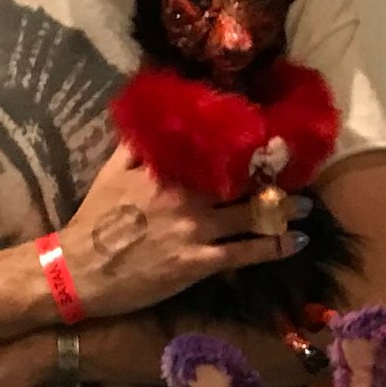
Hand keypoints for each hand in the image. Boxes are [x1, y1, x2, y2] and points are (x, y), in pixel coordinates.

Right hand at [59, 144, 310, 316]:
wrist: (80, 269)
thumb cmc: (94, 220)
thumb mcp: (111, 172)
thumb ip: (137, 145)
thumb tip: (154, 117)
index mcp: (167, 170)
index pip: (215, 153)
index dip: (246, 148)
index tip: (270, 142)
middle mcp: (187, 196)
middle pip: (241, 182)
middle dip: (273, 177)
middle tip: (298, 172)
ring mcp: (195, 230)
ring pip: (251, 214)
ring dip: (283, 210)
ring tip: (305, 207)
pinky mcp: (198, 263)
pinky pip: (245, 252)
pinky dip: (274, 247)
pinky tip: (297, 242)